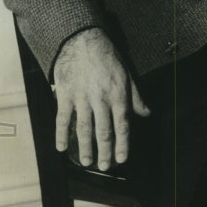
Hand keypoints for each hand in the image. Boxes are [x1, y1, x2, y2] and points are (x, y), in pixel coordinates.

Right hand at [52, 27, 149, 169]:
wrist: (82, 39)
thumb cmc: (106, 55)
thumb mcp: (126, 73)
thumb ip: (135, 96)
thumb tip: (146, 113)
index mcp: (118, 95)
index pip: (123, 126)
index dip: (123, 145)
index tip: (122, 159)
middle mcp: (100, 100)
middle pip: (103, 132)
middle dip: (105, 152)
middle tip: (104, 166)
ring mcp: (81, 98)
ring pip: (84, 129)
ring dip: (85, 148)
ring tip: (86, 162)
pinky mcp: (65, 95)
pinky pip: (62, 119)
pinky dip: (61, 135)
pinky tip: (61, 147)